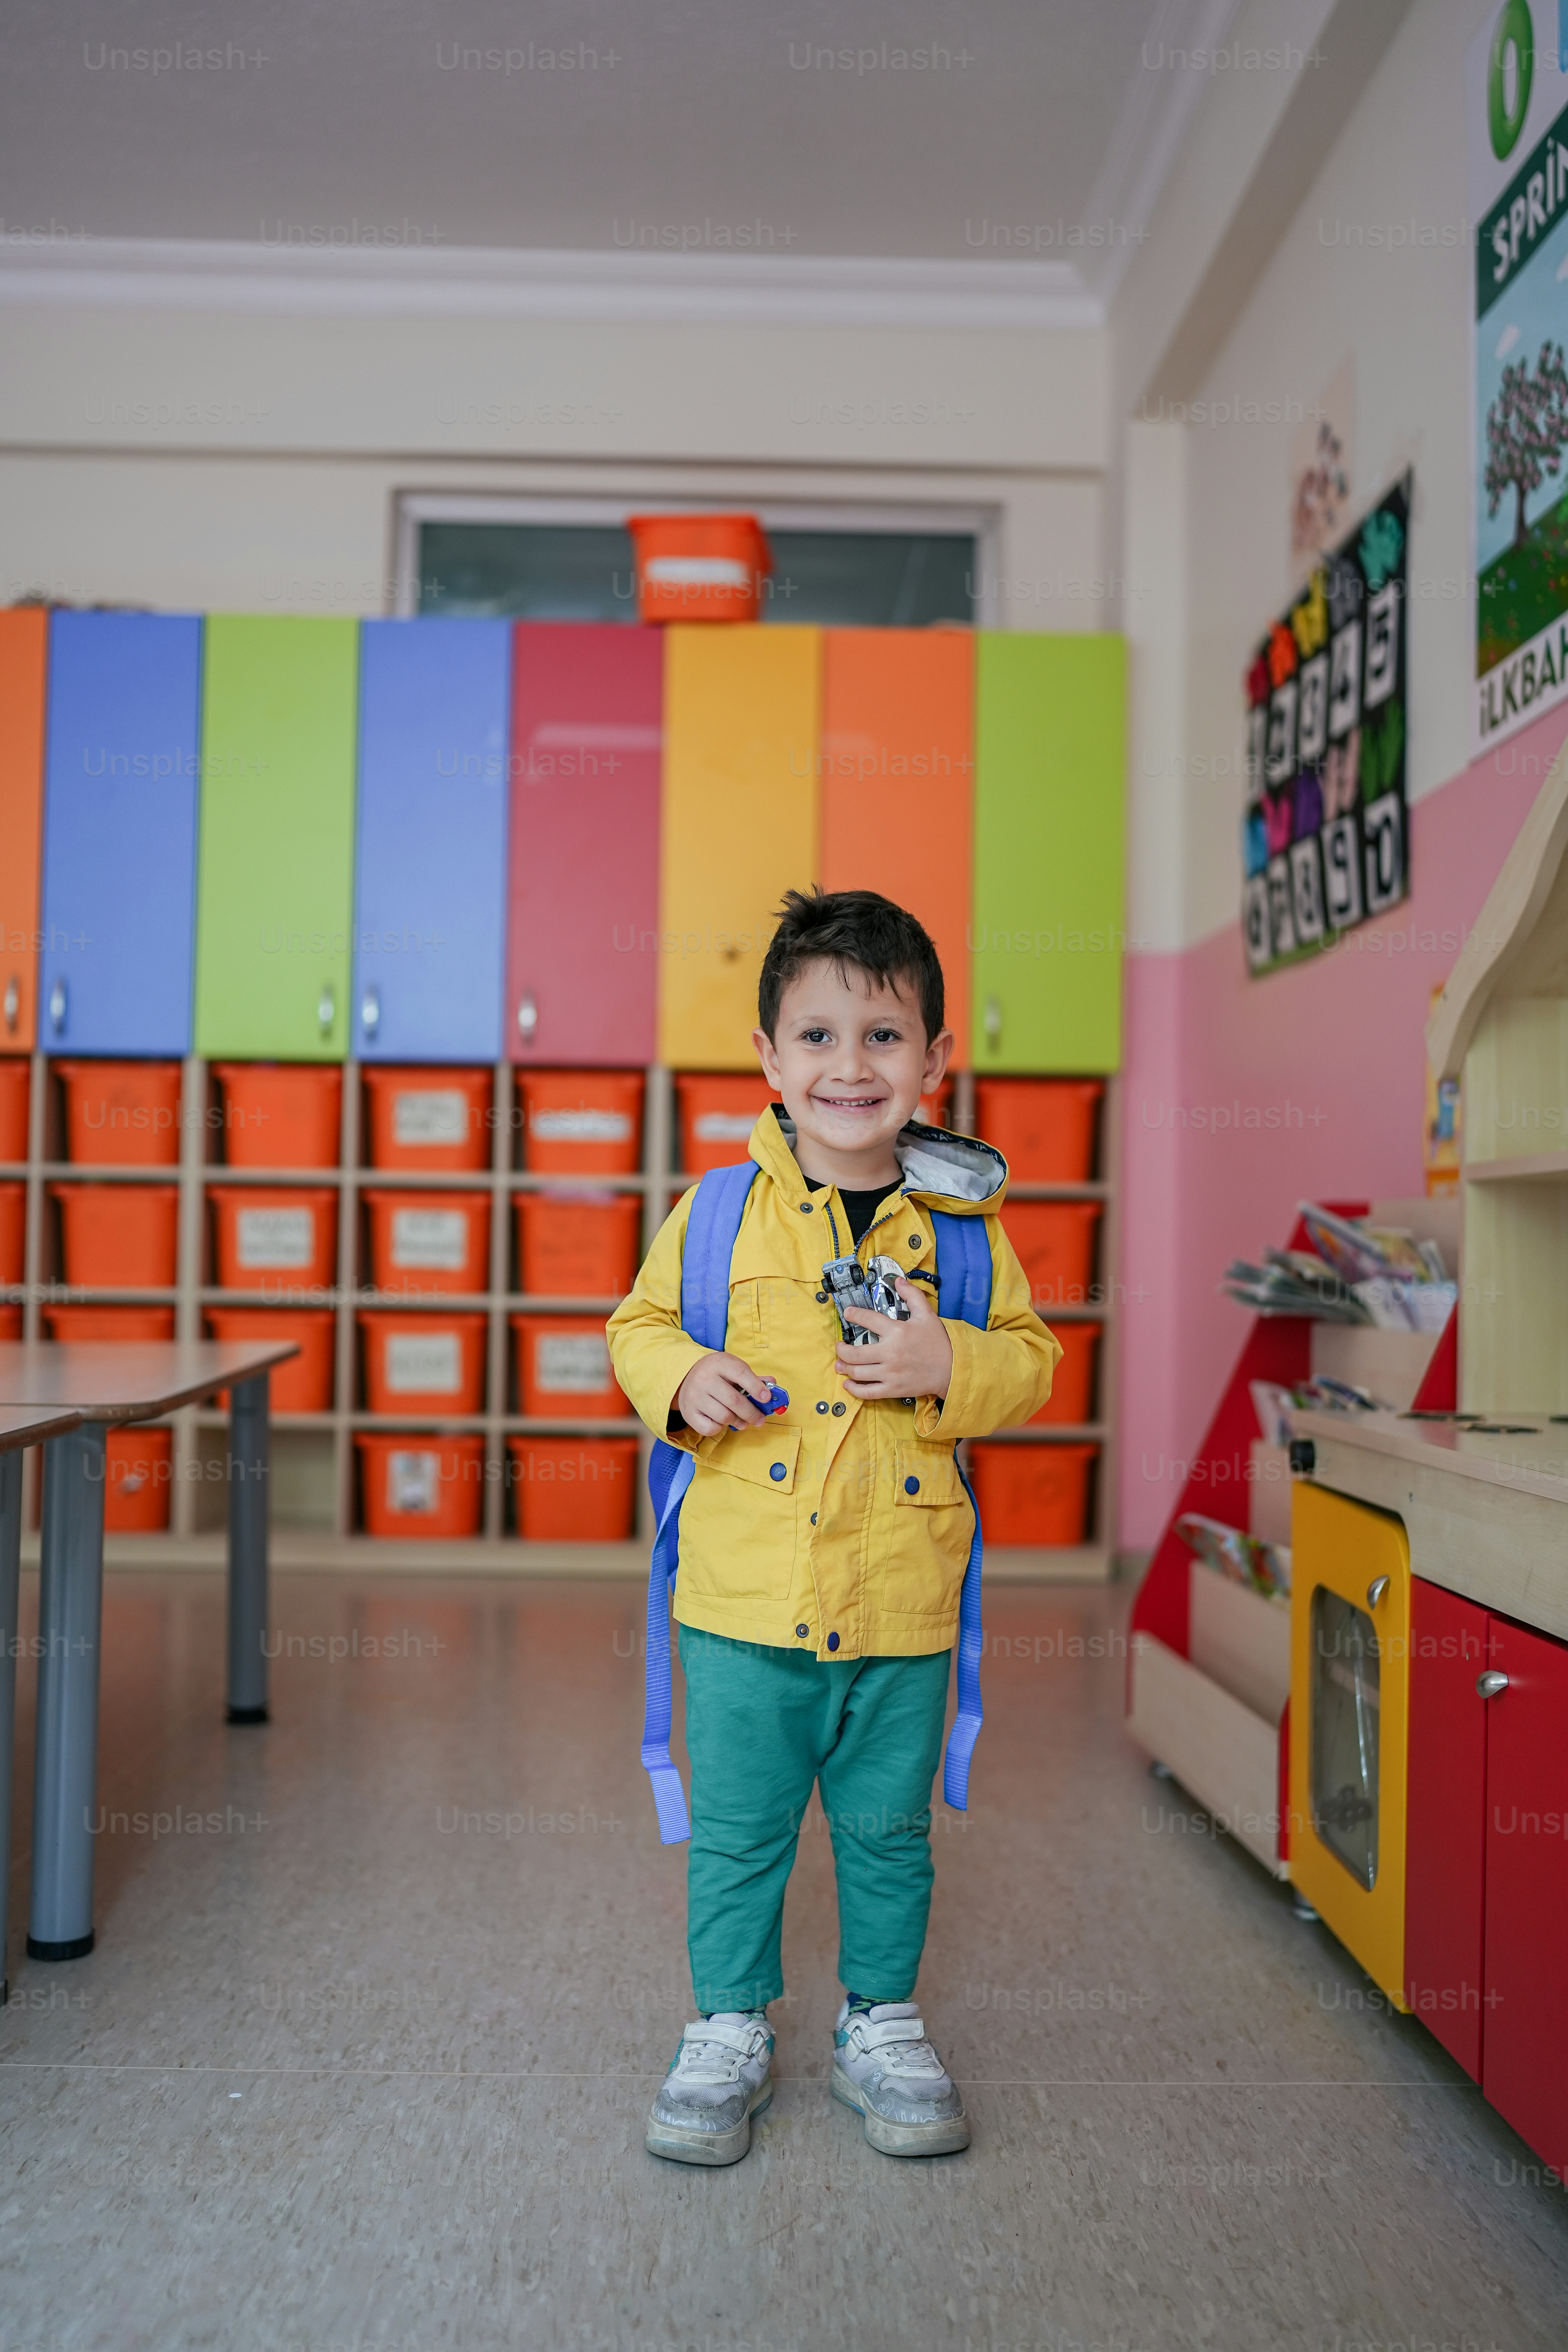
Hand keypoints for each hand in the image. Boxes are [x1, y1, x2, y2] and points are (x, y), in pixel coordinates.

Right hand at [674, 1350, 773, 1436]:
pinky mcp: (688, 1413)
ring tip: (743, 1422)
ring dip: (739, 1422)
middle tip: (760, 1420)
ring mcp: (694, 1397)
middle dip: (752, 1413)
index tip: (767, 1398)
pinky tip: (723, 1422)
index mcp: (718, 1363)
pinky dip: (720, 1428)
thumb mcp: (732, 1368)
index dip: (756, 1387)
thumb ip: (752, 1378)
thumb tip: (772, 1384)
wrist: (686, 1376)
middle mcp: (704, 1379)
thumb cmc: (716, 1374)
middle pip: (734, 1400)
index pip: (740, 1373)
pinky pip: (710, 1428)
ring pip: (724, 1416)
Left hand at [836, 1276, 952, 1402]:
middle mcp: (890, 1353)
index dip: (854, 1314)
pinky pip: (868, 1392)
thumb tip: (899, 1281)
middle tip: (839, 1346)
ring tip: (840, 1363)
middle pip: (854, 1352)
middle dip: (841, 1349)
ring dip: (844, 1367)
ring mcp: (890, 1373)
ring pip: (857, 1372)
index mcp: (897, 1332)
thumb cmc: (938, 1343)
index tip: (848, 1313)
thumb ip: (912, 1296)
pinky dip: (854, 1389)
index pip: (868, 1319)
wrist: (952, 1369)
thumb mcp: (927, 1315)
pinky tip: (848, 1384)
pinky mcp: (893, 1389)